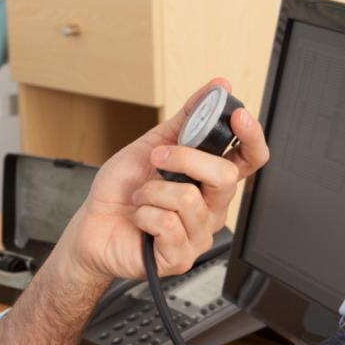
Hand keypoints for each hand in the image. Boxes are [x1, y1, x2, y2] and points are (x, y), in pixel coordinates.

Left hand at [58, 79, 270, 283]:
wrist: (92, 225)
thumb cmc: (122, 189)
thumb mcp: (153, 143)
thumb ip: (188, 118)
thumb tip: (216, 87)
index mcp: (210, 181)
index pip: (249, 159)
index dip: (251, 137)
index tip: (238, 116)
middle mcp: (211, 208)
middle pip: (225, 176)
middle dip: (184, 158)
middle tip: (157, 159)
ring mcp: (198, 234)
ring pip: (189, 199)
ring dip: (152, 192)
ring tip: (142, 198)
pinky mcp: (179, 257)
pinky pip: (169, 225)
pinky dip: (144, 215)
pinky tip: (140, 220)